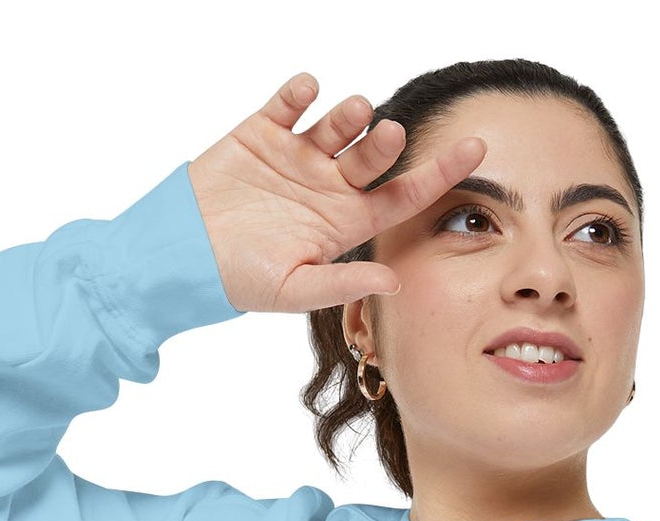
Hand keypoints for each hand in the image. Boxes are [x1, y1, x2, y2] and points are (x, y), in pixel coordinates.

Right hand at [184, 71, 485, 315]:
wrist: (182, 255)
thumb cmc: (240, 279)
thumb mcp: (295, 290)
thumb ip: (344, 282)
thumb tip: (396, 279)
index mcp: (345, 222)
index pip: (403, 195)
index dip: (440, 174)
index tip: (478, 151)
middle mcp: (329, 185)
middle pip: (372, 157)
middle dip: (384, 143)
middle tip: (387, 134)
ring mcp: (297, 156)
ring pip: (337, 125)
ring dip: (349, 115)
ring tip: (354, 112)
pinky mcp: (262, 132)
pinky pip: (288, 103)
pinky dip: (300, 92)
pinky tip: (306, 91)